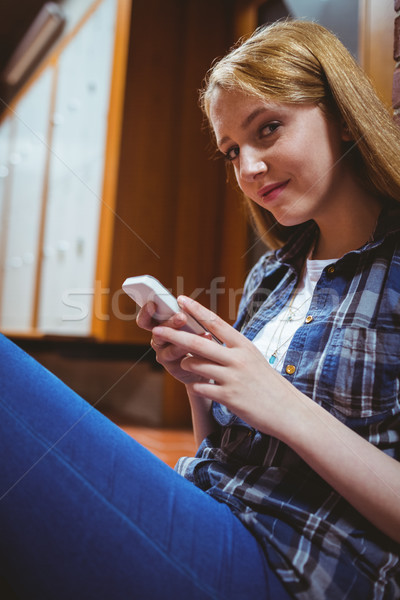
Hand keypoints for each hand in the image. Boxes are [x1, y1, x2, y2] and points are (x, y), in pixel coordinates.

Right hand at [136, 301, 210, 385]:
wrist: (202, 362)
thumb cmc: (193, 336)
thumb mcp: (188, 322)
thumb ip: (183, 314)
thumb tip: (186, 302)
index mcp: (159, 325)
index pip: (146, 319)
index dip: (146, 312)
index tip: (153, 304)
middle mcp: (159, 340)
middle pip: (157, 333)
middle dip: (170, 324)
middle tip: (182, 317)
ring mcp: (164, 355)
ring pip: (171, 350)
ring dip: (186, 342)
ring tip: (204, 334)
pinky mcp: (175, 368)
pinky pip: (183, 363)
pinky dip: (197, 355)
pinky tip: (209, 346)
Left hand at [151, 296, 294, 436]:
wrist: (287, 410)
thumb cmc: (268, 384)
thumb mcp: (254, 359)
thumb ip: (233, 349)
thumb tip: (212, 340)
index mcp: (244, 345)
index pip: (216, 323)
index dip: (196, 310)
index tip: (181, 299)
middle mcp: (237, 358)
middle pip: (199, 343)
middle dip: (175, 335)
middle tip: (157, 330)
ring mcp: (233, 378)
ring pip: (196, 365)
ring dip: (186, 364)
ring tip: (186, 364)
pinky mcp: (229, 397)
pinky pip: (201, 388)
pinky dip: (196, 386)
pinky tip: (199, 386)